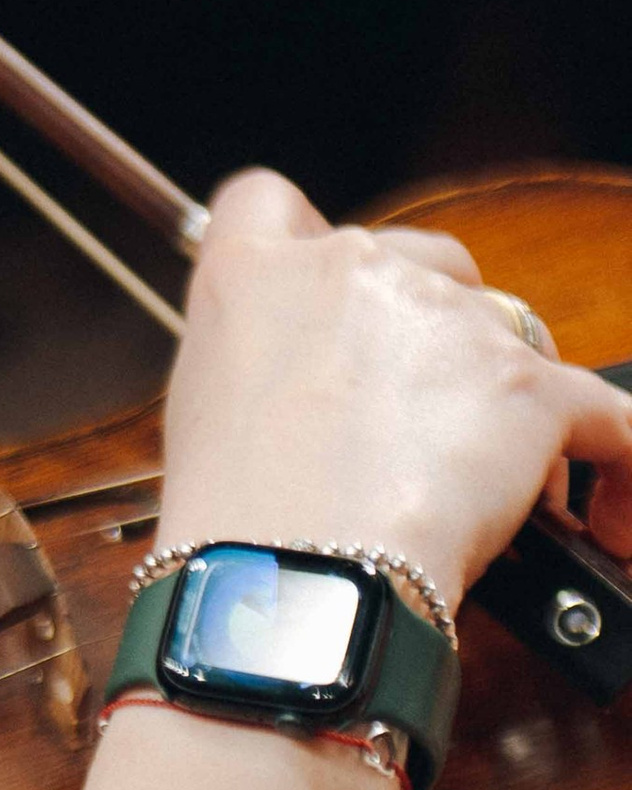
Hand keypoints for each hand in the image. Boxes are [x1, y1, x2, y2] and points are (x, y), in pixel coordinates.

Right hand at [157, 171, 631, 611]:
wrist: (290, 585)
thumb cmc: (233, 526)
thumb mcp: (199, 419)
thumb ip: (254, 363)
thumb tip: (305, 385)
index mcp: (254, 277)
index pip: (271, 204)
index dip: (305, 245)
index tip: (327, 301)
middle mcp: (355, 272)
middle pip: (426, 262)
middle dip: (436, 333)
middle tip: (415, 420)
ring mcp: (450, 321)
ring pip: (512, 338)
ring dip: (505, 403)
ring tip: (487, 492)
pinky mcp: (528, 384)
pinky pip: (604, 419)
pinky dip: (611, 467)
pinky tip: (607, 513)